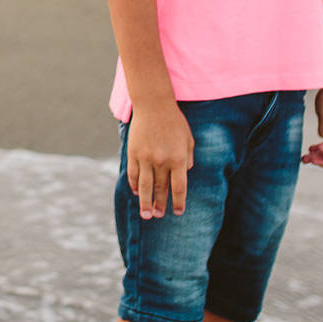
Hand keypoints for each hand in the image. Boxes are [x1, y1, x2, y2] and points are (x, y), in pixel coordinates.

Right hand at [127, 101, 193, 218]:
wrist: (154, 105)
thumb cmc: (174, 122)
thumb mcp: (188, 139)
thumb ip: (187, 158)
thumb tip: (185, 173)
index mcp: (178, 159)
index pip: (178, 187)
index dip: (178, 202)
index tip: (177, 212)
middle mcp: (162, 161)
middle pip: (160, 189)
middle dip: (160, 205)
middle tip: (158, 216)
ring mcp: (146, 158)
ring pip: (145, 186)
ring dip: (145, 202)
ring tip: (146, 215)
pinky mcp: (133, 153)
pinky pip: (134, 174)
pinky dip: (135, 185)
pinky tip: (136, 192)